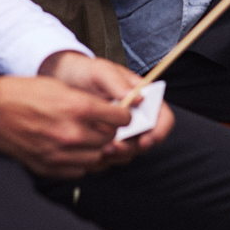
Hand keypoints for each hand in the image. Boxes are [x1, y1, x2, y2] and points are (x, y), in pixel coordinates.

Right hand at [0, 71, 131, 178]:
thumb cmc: (23, 94)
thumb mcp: (58, 86)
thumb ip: (87, 100)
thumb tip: (109, 109)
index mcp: (77, 107)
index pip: (119, 117)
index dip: (124, 114)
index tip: (122, 113)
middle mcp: (72, 133)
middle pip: (111, 139)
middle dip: (113, 132)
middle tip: (107, 125)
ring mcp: (61, 154)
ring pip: (99, 158)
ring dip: (100, 148)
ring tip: (94, 138)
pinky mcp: (50, 167)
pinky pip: (80, 170)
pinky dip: (84, 161)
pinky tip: (78, 150)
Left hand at [40, 51, 173, 168]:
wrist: (66, 81)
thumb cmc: (88, 72)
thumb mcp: (101, 72)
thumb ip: (118, 83)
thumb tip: (139, 98)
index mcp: (144, 97)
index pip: (164, 117)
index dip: (159, 131)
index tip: (144, 141)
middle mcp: (138, 116)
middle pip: (148, 140)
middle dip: (133, 147)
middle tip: (114, 147)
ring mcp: (124, 130)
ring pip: (131, 151)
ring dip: (119, 155)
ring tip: (101, 150)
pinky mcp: (109, 140)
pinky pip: (113, 156)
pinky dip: (105, 158)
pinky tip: (91, 152)